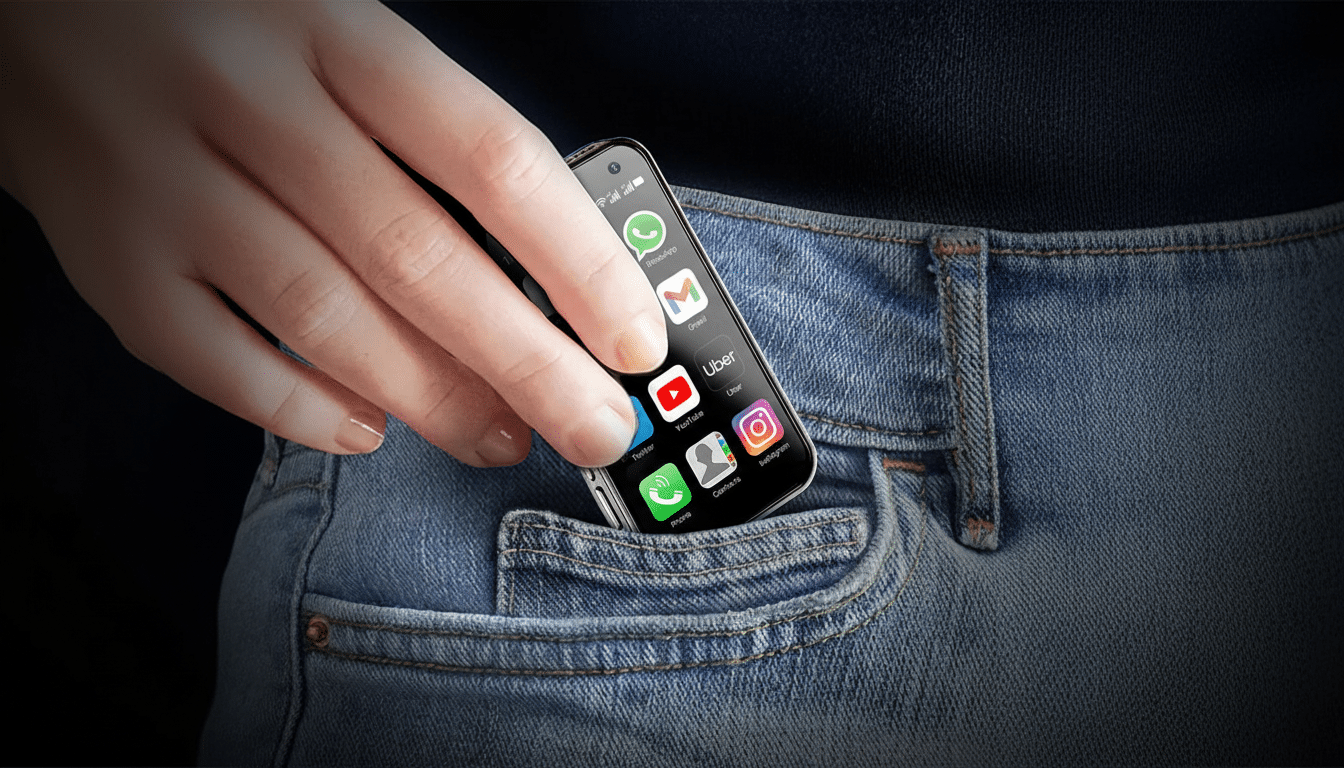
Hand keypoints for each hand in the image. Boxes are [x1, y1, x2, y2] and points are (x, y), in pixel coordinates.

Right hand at [0, 2, 665, 466]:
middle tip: (594, 428)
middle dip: (527, 364)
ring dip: (431, 399)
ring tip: (499, 439)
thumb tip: (547, 272)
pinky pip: (209, 357)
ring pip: (323, 317)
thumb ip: (428, 131)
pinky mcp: (105, 250)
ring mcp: (164, 177)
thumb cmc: (228, 28)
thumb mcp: (334, 32)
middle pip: (418, 257)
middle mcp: (247, 97)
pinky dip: (297, 409)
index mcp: (334, 29)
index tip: (637, 341)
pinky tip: (366, 431)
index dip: (579, 262)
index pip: (490, 158)